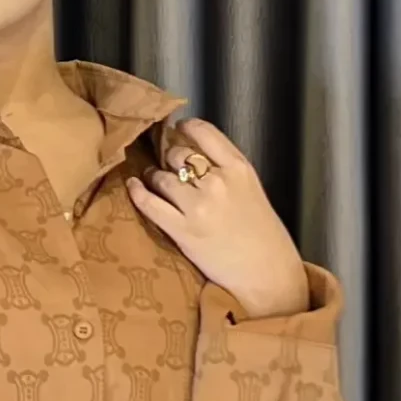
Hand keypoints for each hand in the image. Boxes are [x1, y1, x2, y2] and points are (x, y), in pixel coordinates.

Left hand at [125, 117, 309, 315]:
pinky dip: (138, 193)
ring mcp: (198, 206)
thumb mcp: (252, 189)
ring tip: (152, 181)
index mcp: (239, 168)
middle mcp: (217, 182)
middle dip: (169, 158)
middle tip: (166, 165)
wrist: (266, 273)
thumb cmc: (262, 235)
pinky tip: (134, 187)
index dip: (184, 127)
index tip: (176, 128)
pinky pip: (150, 204)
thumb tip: (194, 154)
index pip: (204, 132)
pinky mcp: (183, 230)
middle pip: (178, 154)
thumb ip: (226, 170)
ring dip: (153, 177)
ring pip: (161, 177)